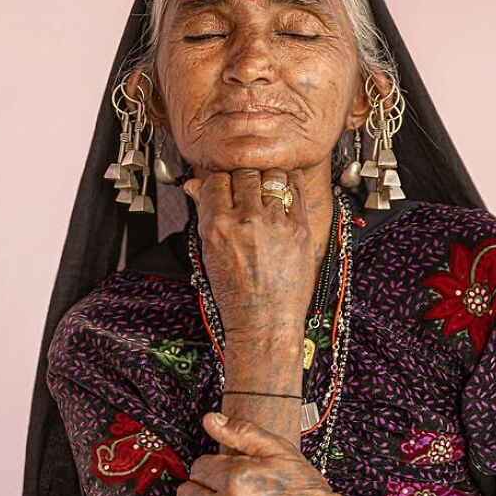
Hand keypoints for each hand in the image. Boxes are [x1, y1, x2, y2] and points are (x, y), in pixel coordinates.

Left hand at [153, 411, 342, 495]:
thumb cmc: (304, 489)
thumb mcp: (278, 450)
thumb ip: (242, 431)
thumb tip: (208, 419)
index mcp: (235, 477)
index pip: (198, 467)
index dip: (208, 467)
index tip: (222, 472)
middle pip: (185, 493)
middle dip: (195, 488)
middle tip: (213, 491)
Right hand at [184, 168, 314, 336]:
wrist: (265, 322)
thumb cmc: (236, 295)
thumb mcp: (210, 253)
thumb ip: (205, 214)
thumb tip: (195, 187)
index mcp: (218, 226)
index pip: (216, 180)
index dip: (219, 182)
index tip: (224, 189)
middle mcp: (247, 220)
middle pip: (244, 173)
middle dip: (243, 179)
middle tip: (245, 193)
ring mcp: (276, 222)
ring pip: (272, 175)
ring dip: (267, 180)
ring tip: (265, 194)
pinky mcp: (300, 227)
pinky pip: (296, 189)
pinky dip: (290, 185)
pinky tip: (285, 193)